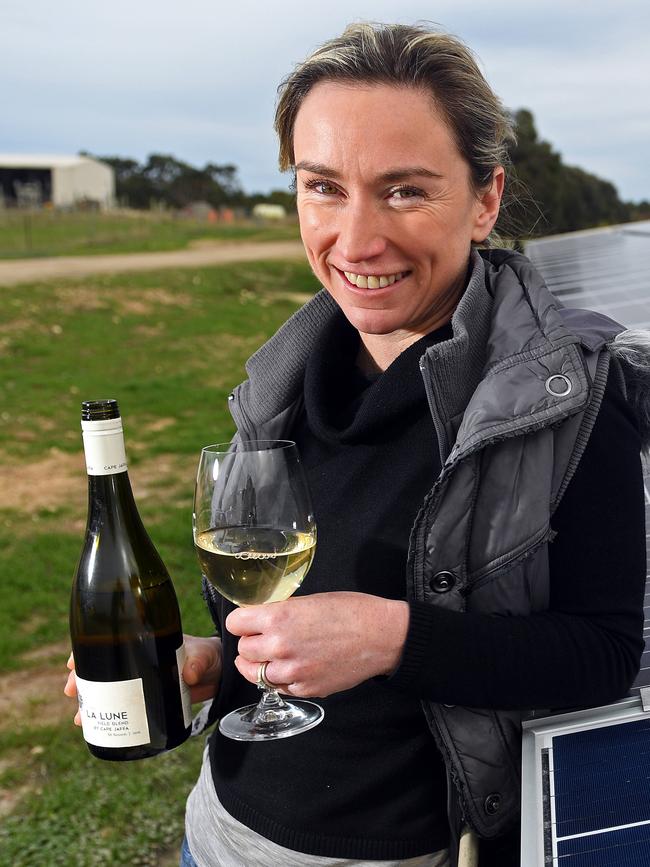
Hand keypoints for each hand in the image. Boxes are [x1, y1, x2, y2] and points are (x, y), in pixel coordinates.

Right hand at [63, 634, 222, 725]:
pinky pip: (121, 706)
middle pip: (100, 666)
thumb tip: (187, 675)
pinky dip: (107, 714)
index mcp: (144, 640)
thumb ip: (196, 663)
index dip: (87, 649)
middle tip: (71, 691)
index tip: (73, 662)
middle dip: (81, 678)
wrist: (219, 673)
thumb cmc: (207, 655)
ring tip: (79, 717)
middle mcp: (137, 659)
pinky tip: (98, 726)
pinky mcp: (147, 699)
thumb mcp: (202, 655)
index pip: (109, 640)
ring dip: (90, 701)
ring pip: (106, 688)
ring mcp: (140, 679)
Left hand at [226, 592, 408, 697]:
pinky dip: (280, 678)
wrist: (382, 636)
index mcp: (279, 617)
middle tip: (263, 637)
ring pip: (255, 674)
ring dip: (261, 664)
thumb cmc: (351, 611)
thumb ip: (281, 611)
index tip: (247, 621)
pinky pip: (278, 687)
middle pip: (243, 650)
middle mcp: (280, 646)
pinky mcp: (306, 689)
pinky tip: (292, 667)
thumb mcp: (309, 600)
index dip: (242, 621)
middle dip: (251, 642)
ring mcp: (292, 672)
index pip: (236, 623)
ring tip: (274, 655)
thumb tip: (262, 618)